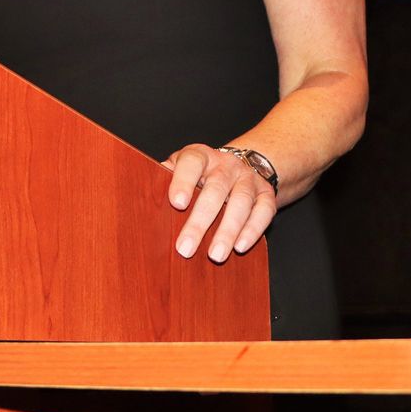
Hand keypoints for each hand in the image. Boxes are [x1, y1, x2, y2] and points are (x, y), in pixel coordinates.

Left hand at [162, 143, 276, 262]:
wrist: (239, 167)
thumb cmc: (199, 176)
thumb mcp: (180, 171)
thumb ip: (165, 179)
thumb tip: (144, 194)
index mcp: (200, 156)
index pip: (191, 162)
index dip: (183, 180)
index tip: (176, 203)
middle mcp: (226, 164)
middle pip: (215, 189)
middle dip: (200, 221)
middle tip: (185, 248)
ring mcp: (248, 178)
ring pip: (241, 202)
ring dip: (228, 230)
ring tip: (215, 255)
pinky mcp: (266, 193)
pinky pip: (264, 210)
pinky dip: (253, 229)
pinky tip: (240, 247)